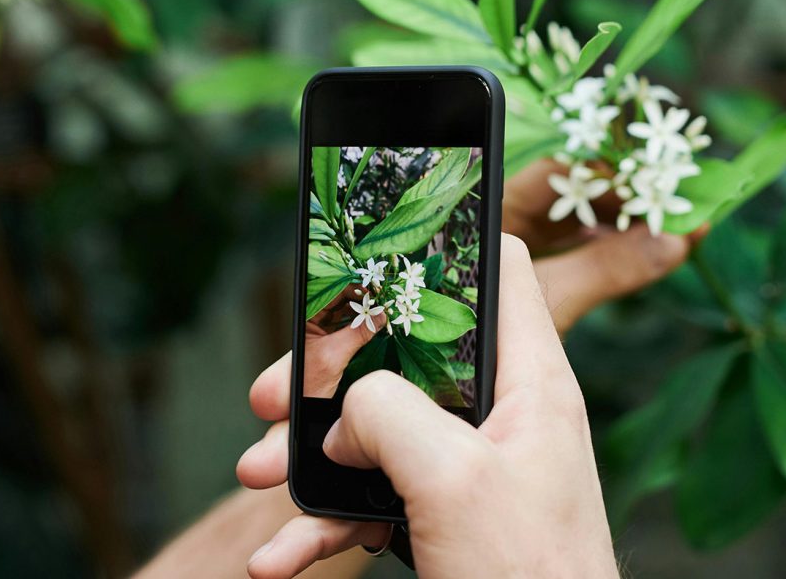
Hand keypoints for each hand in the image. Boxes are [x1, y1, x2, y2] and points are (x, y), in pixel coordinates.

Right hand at [236, 160, 703, 576]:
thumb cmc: (525, 577)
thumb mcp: (452, 479)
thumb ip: (389, 414)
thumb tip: (348, 414)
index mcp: (527, 383)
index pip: (497, 273)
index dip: (442, 243)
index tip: (375, 241)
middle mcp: (496, 415)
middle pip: (404, 355)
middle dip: (330, 374)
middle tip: (272, 394)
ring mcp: (463, 467)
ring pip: (372, 431)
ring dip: (308, 454)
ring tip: (258, 475)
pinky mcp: (436, 515)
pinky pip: (366, 500)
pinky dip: (319, 522)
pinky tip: (277, 554)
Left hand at [304, 286, 384, 397]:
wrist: (302, 405)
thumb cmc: (308, 381)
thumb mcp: (335, 354)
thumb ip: (358, 333)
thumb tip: (380, 316)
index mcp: (307, 318)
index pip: (331, 293)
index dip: (353, 288)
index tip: (373, 290)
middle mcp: (315, 321)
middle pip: (342, 300)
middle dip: (361, 298)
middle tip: (383, 299)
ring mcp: (325, 332)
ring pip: (348, 313)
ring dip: (365, 311)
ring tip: (383, 309)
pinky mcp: (335, 343)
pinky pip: (351, 327)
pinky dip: (364, 324)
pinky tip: (377, 323)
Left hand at [512, 160, 707, 332]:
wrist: (480, 401)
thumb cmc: (494, 342)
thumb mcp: (554, 299)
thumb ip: (607, 267)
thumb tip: (676, 242)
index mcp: (493, 215)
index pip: (553, 175)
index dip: (600, 174)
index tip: (650, 179)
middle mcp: (507, 224)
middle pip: (572, 196)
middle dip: (624, 197)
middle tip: (679, 198)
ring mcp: (525, 250)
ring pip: (582, 225)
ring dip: (628, 224)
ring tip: (684, 223)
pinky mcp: (545, 276)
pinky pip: (585, 252)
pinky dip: (620, 250)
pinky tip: (664, 247)